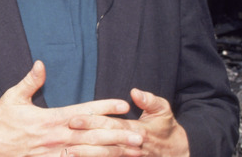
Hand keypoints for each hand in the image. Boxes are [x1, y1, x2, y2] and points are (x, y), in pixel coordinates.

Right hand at [0, 61, 143, 156]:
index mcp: (50, 118)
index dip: (103, 107)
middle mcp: (56, 137)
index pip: (83, 111)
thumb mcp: (13, 97)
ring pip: (89, 154)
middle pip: (93, 135)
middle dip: (118, 135)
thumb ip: (30, 82)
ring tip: (133, 152)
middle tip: (140, 136)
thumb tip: (41, 63)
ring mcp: (55, 153)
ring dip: (112, 153)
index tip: (123, 104)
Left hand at [69, 89, 188, 156]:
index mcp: (136, 130)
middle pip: (103, 141)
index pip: (109, 124)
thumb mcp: (163, 111)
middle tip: (64, 136)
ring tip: (69, 153)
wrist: (178, 155)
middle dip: (83, 139)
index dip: (91, 122)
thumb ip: (150, 101)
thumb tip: (135, 92)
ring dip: (87, 155)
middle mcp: (130, 146)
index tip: (73, 119)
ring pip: (105, 156)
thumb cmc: (167, 129)